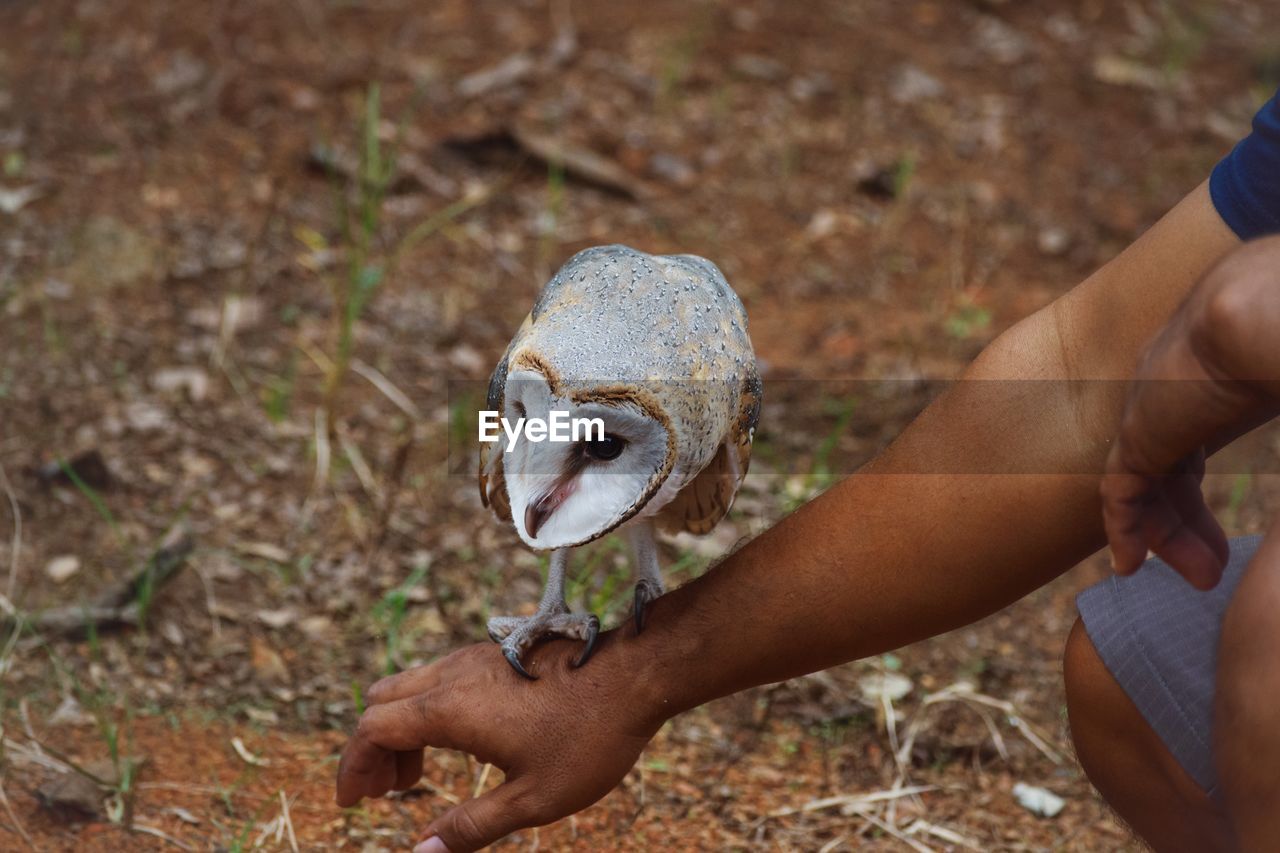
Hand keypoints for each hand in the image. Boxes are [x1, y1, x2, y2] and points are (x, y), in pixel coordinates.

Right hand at [335, 633, 660, 851]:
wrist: (637, 674)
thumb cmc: (589, 736)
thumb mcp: (532, 799)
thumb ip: (470, 829)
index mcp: (450, 710)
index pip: (372, 729)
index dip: (353, 767)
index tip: (352, 802)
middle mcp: (453, 675)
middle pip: (382, 703)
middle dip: (372, 749)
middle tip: (387, 794)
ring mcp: (475, 658)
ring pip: (410, 686)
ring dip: (400, 728)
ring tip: (418, 776)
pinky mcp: (497, 653)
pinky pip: (440, 677)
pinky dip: (427, 710)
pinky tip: (460, 742)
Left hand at [1101, 238, 1279, 587]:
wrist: (1264, 312)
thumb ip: (1274, 402)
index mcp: (1212, 379)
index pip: (1189, 444)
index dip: (1200, 492)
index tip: (1229, 532)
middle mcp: (1174, 393)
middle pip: (1168, 468)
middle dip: (1187, 523)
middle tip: (1212, 570)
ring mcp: (1152, 412)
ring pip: (1146, 486)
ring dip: (1166, 537)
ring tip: (1203, 579)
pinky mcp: (1139, 436)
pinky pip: (1120, 492)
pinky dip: (1122, 529)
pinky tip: (1127, 565)